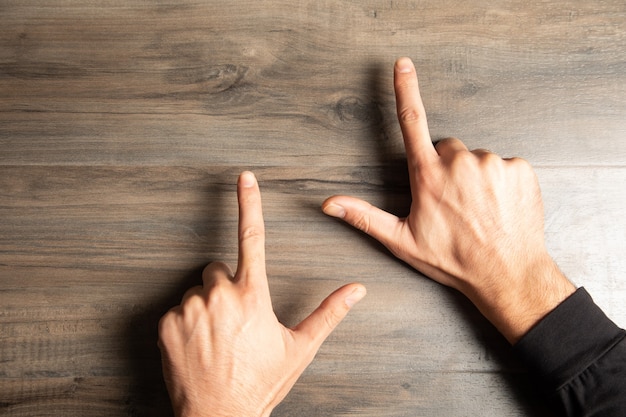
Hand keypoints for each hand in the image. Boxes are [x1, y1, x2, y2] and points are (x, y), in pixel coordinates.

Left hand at [159, 171, 365, 416]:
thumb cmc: (260, 384)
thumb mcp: (300, 349)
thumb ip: (329, 313)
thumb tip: (357, 289)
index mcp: (251, 295)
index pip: (252, 238)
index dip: (249, 203)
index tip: (244, 177)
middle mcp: (217, 295)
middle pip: (218, 269)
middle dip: (227, 285)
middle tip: (236, 321)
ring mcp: (188, 308)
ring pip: (197, 290)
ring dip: (207, 305)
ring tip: (217, 339)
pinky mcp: (165, 324)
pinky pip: (176, 310)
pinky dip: (186, 323)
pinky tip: (198, 347)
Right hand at [322, 57, 573, 343]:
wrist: (508, 274)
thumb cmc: (453, 260)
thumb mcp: (402, 241)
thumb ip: (364, 216)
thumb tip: (329, 204)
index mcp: (429, 175)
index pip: (412, 123)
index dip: (405, 90)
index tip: (402, 65)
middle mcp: (460, 162)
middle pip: (447, 148)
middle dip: (445, 167)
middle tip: (452, 203)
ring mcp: (492, 163)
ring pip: (476, 159)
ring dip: (474, 177)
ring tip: (477, 210)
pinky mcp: (519, 168)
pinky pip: (504, 165)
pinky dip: (500, 182)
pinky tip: (497, 207)